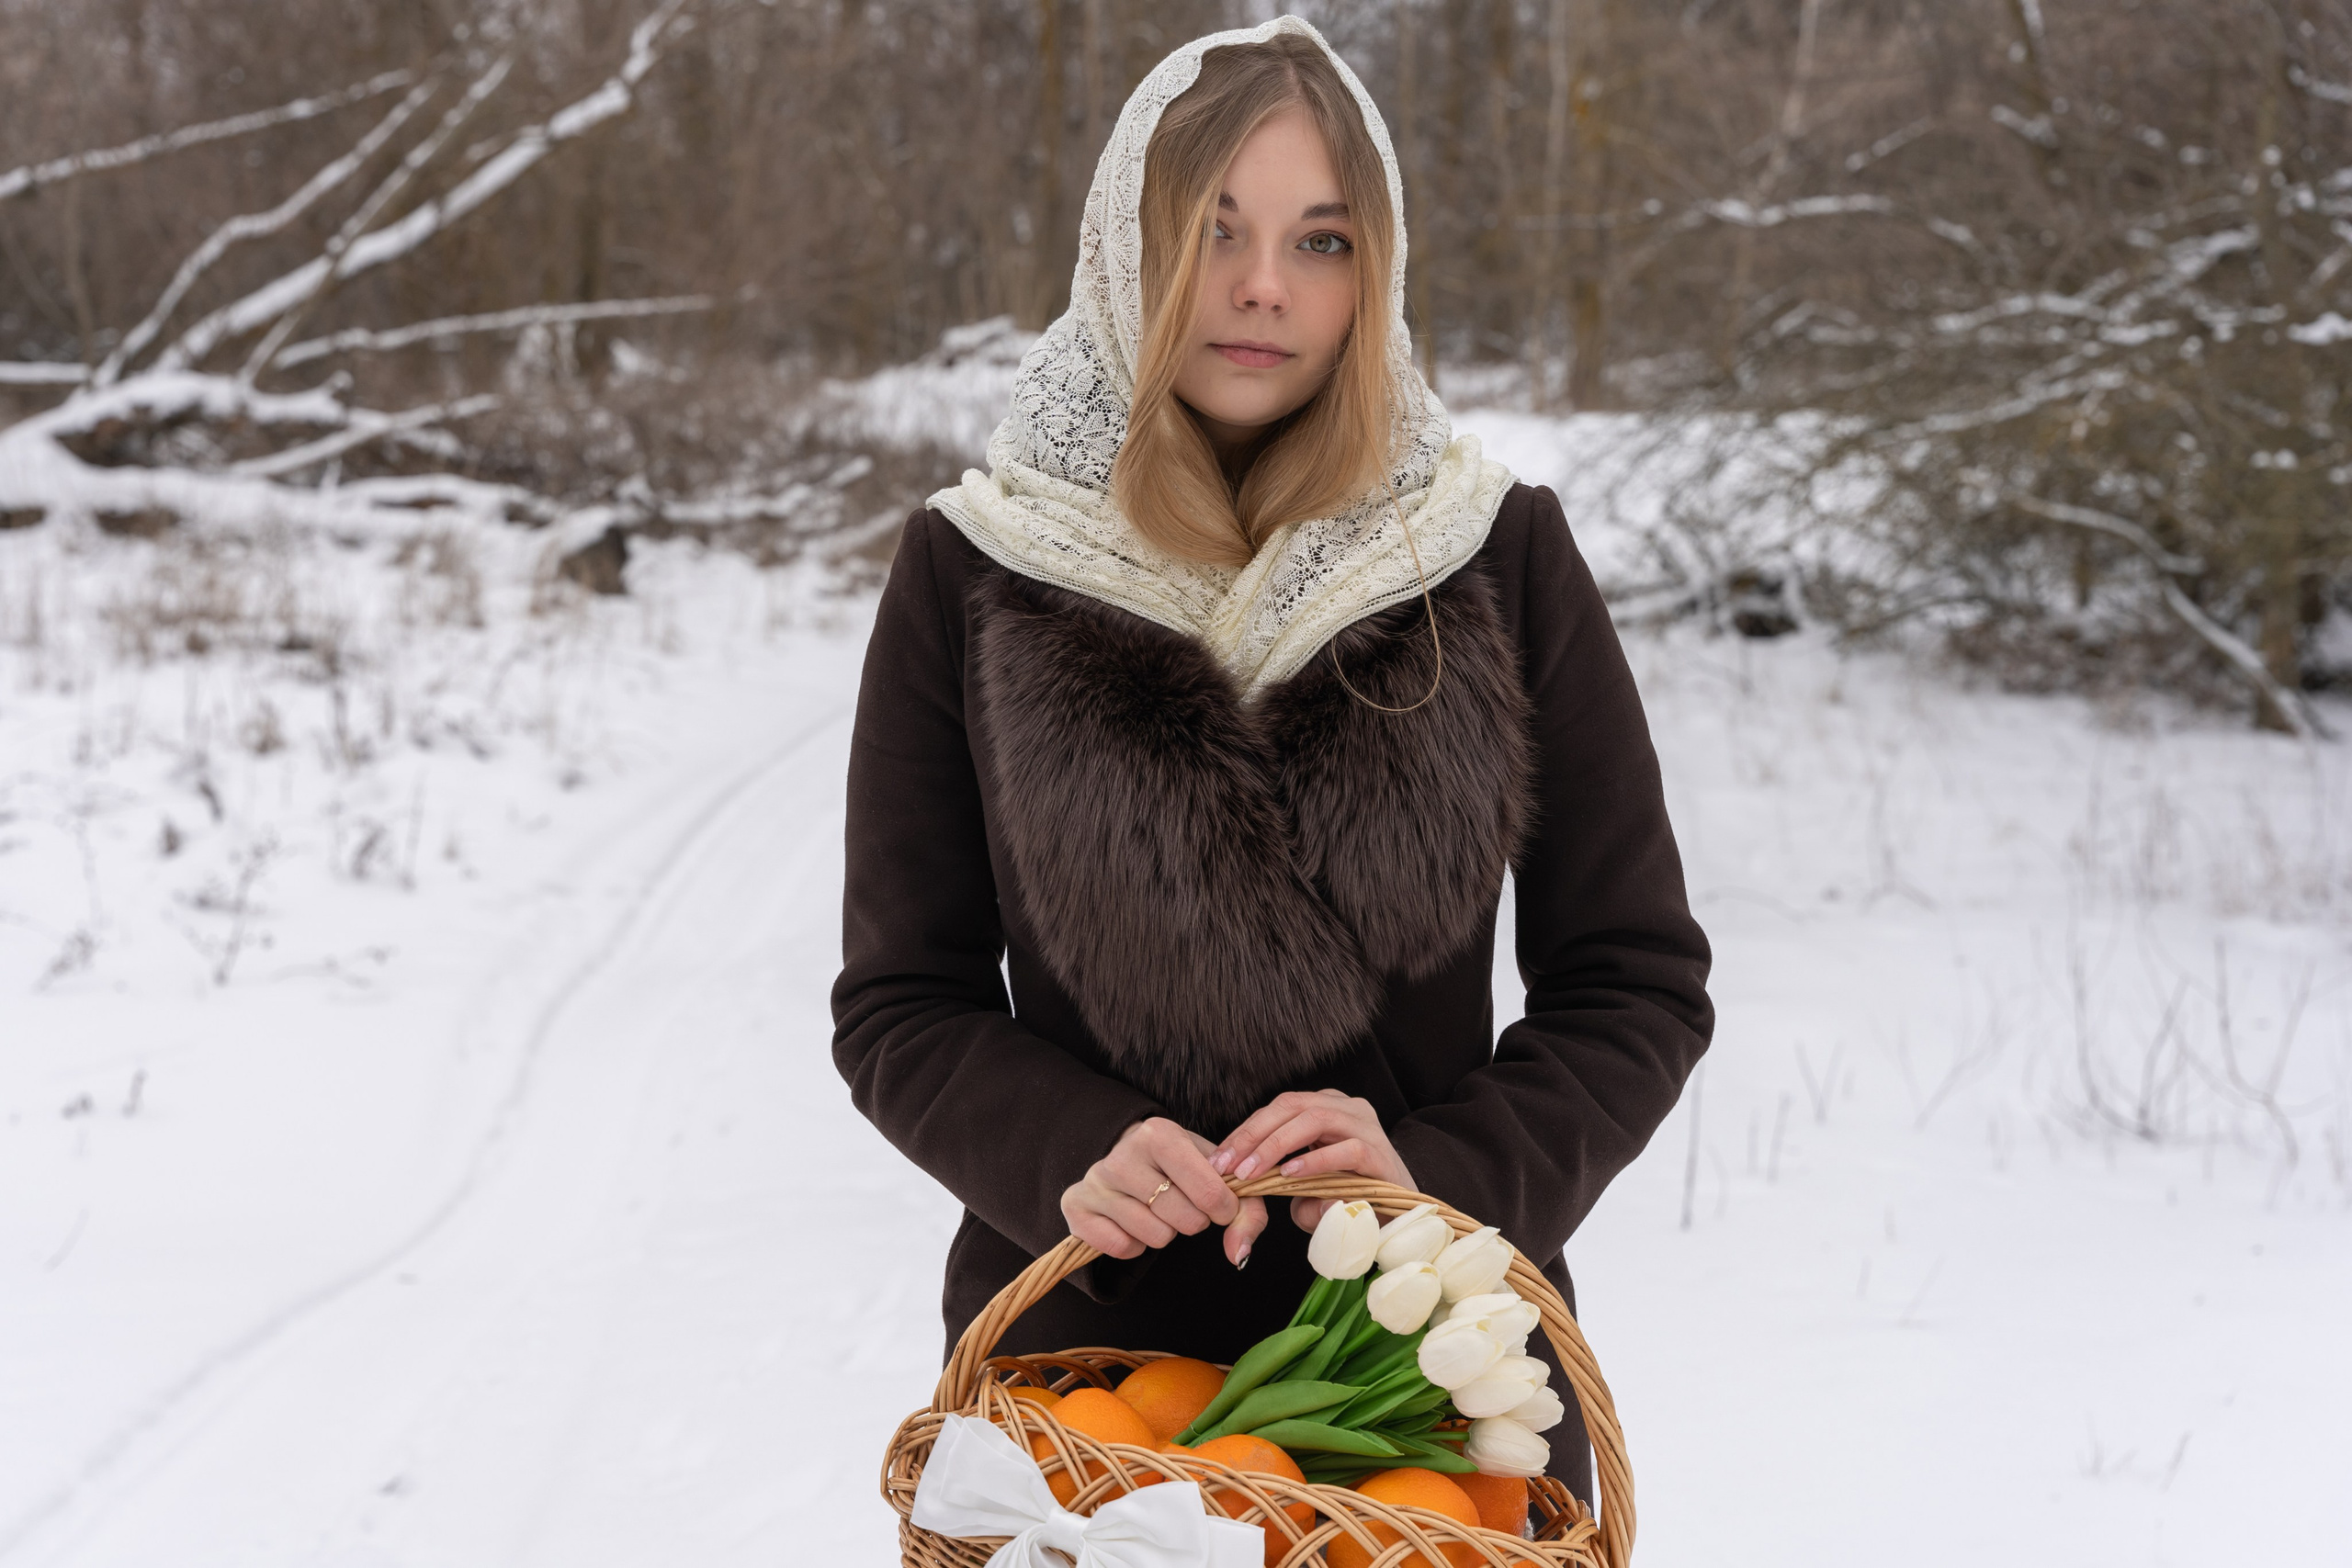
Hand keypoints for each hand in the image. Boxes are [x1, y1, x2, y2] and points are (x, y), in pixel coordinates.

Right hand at [1061, 1117, 1242, 1262]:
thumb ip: (1246, 1209)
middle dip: (1193, 1221)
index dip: (1223, 1209)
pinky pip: (1122, 1248)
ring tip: (1156, 1210)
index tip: (1219, 1204)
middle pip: (1184, 1219)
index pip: (1209, 1191)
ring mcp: (1095, 1180)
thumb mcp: (1217, 1173)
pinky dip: (1135, 1244)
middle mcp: (1122, 1154)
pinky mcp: (1076, 1206)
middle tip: (1182, 1204)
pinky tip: (1131, 1222)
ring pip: (1155, 1237)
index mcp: (1159, 1134)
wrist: (1129, 1158)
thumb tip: (1239, 1255)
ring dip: (1165, 1233)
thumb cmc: (1180, 1166)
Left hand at [1210, 1089, 1415, 1250]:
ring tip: (1253, 1172)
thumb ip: (1281, 1186)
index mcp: (1327, 1108)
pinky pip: (1347, 1148)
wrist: (1402, 1220)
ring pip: (1315, 1118)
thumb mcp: (1306, 1192)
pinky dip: (1315, 1160)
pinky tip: (1291, 1175)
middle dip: (1253, 1135)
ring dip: (1277, 1145)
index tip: (1218, 1160)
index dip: (1245, 1131)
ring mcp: (1367, 1127)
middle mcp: (1347, 1109)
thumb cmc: (1350, 1201)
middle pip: (1291, 1105)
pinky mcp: (1382, 1153)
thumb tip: (1255, 1187)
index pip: (1278, 1109)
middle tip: (1228, 1167)